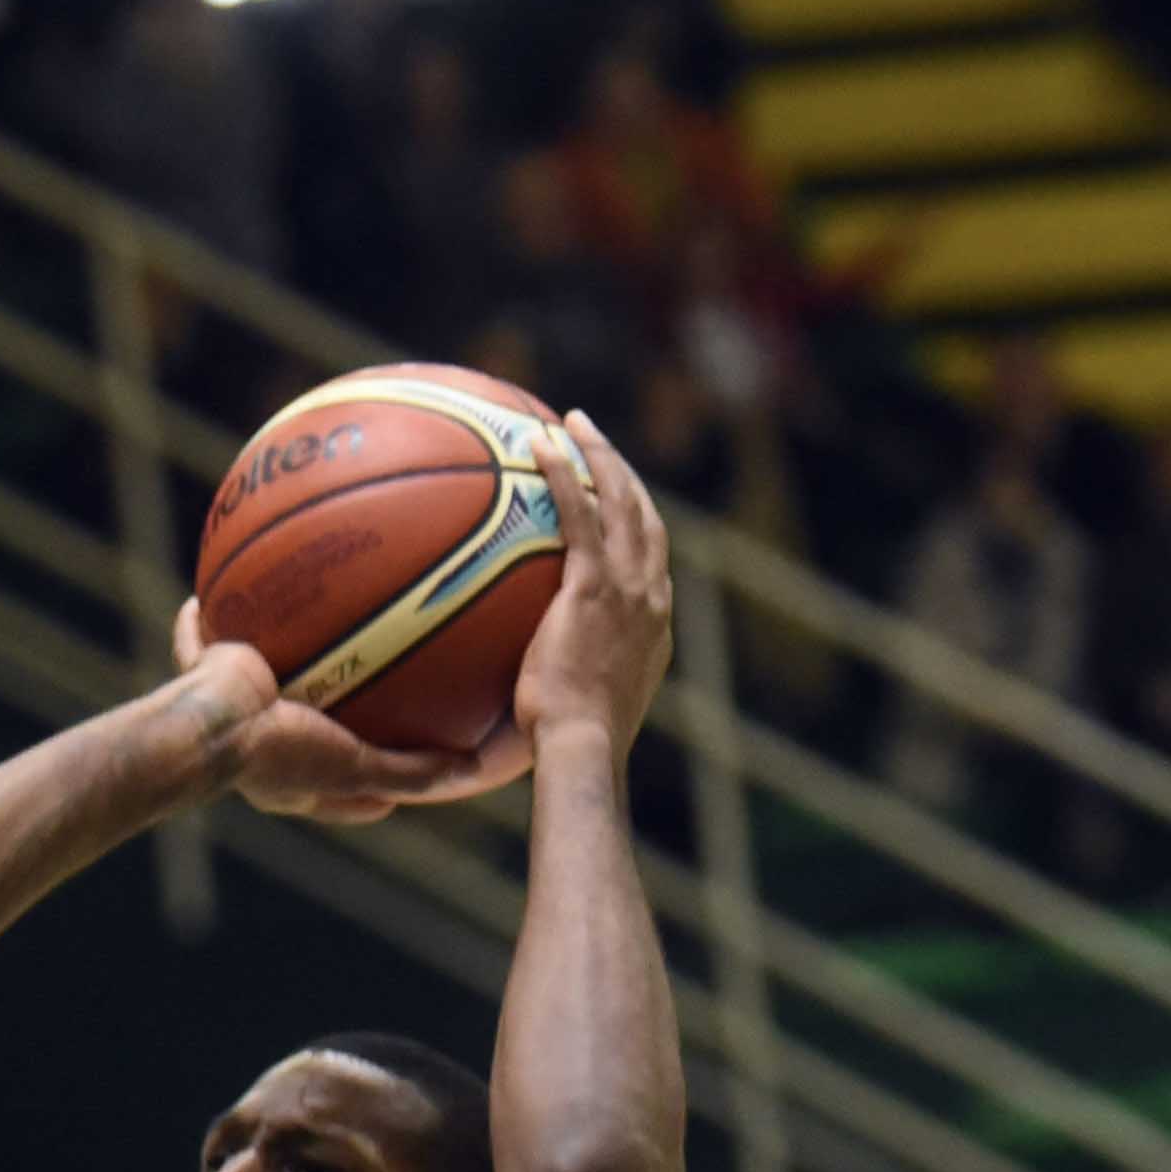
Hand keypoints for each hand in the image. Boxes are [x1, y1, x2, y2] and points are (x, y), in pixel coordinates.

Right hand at [152, 613, 463, 825]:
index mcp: (288, 777)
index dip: (370, 785)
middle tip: (360, 693)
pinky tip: (203, 594)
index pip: (336, 789)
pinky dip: (197, 621)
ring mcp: (231, 709)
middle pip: (298, 725)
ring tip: (298, 626)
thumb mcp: (355, 766)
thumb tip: (466, 768)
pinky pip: (197, 639)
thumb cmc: (280, 753)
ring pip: (255, 676)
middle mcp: (258, 744)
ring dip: (270, 656)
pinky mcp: (207, 673)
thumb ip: (408, 769)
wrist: (215, 726)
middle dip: (322, 711)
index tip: (402, 768)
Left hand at [509, 406, 675, 772]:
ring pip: (622, 500)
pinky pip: (580, 513)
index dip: (635, 519)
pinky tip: (539, 443)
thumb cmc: (567, 747)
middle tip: (594, 439)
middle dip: (623, 471)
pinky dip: (563, 472)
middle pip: (644, 515)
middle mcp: (651, 597)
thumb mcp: (573, 708)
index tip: (614, 496)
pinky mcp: (596, 585)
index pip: (650, 557)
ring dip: (600, 453)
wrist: (581, 749)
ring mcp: (629, 587)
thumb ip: (559, 681)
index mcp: (653, 624)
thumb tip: (517, 689)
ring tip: (572, 422)